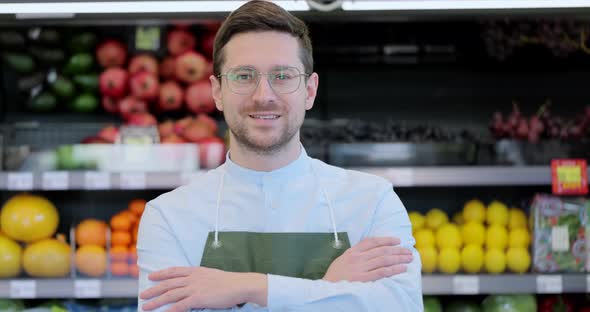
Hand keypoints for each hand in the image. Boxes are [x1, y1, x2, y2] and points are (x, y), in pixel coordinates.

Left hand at [140, 266, 266, 310]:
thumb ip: (201, 279)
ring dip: (156, 301)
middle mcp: (193, 278)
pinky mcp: (198, 298)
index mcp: (196, 271)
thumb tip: (193, 285)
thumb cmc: (229, 282)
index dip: (161, 274)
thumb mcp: (212, 276)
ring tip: (146, 306)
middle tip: (143, 294)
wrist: (240, 285)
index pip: (174, 271)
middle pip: (168, 283)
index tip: (152, 276)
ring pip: (170, 294)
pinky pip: (180, 305)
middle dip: (154, 289)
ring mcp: (194, 288)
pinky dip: (170, 310)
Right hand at [323, 237, 412, 281]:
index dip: (387, 240)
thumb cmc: (335, 274)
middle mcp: (357, 257)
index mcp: (353, 251)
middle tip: (408, 251)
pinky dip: (393, 269)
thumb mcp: (343, 258)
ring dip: (398, 258)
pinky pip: (381, 272)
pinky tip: (402, 268)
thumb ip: (356, 253)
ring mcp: (360, 268)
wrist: (327, 287)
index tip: (397, 241)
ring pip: (384, 260)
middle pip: (381, 250)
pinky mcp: (363, 279)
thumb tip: (371, 250)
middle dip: (397, 250)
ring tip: (409, 259)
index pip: (372, 242)